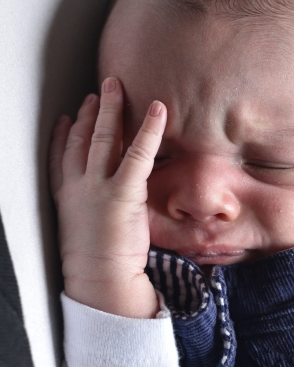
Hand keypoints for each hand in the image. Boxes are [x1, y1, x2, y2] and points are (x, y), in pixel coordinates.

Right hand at [49, 77, 166, 317]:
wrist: (100, 278)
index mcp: (67, 195)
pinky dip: (149, 129)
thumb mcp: (88, 229)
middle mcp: (78, 185)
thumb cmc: (99, 262)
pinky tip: (158, 110)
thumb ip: (96, 209)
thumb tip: (112, 204)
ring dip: (111, 109)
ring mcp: (98, 186)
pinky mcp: (123, 192)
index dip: (65, 132)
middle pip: (82, 139)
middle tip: (100, 91)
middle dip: (90, 112)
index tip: (68, 116)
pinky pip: (138, 153)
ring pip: (104, 138)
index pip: (62, 156)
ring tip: (117, 87)